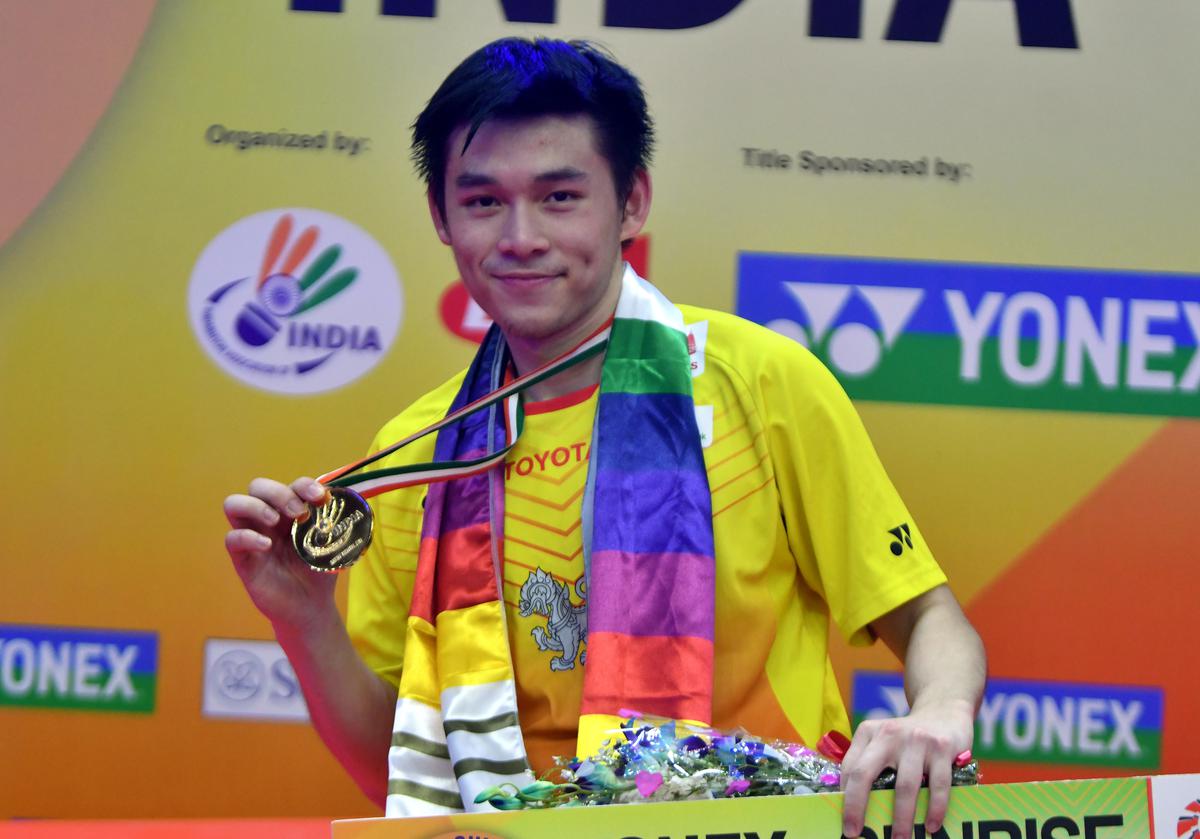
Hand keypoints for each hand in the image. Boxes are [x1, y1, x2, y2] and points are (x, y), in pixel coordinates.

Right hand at [223, 476, 337, 632]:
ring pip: (234, 504)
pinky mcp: (243, 559)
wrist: (311, 606)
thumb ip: (336, 524)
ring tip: (276, 520)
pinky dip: (247, 536)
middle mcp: (270, 519)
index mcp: (292, 511)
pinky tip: (266, 545)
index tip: (321, 498)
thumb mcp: (332, 545)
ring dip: (255, 506)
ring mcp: (253, 536)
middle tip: (298, 512)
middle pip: (258, 486)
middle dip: (278, 492)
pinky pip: (232, 539)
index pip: (291, 485)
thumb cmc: (319, 571)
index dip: (304, 485)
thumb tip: (349, 502)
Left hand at [839, 701, 973, 838]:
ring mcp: (917, 740)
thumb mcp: (883, 740)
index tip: (845, 822)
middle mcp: (889, 733)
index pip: (849, 768)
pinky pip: (938, 786)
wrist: (944, 711)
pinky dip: (935, 809)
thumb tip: (854, 805)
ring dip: (901, 818)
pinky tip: (931, 826)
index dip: (844, 797)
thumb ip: (869, 763)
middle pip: (865, 774)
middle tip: (855, 834)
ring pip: (905, 786)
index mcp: (868, 732)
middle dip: (857, 807)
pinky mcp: (942, 748)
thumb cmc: (907, 738)